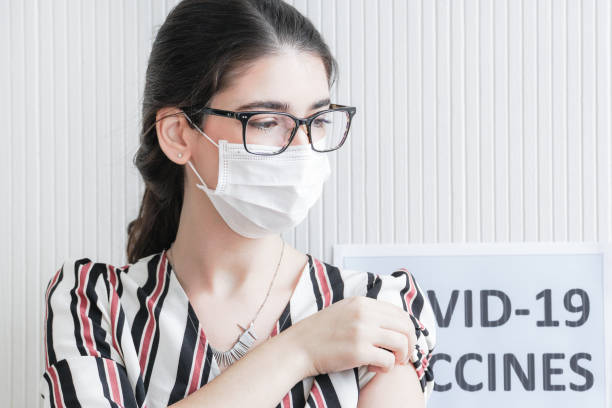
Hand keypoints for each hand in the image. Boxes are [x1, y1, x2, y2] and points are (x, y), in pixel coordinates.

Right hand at [286, 296, 417, 377]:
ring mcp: (362, 332)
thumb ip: (366, 312)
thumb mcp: (344, 311)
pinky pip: (388, 360)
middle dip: (410, 343)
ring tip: (391, 362)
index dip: (407, 329)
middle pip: (405, 326)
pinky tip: (375, 368)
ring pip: (401, 343)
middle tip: (403, 355)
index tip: (405, 341)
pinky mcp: (359, 351)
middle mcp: (364, 313)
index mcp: (362, 302)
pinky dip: (387, 367)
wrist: (299, 347)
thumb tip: (392, 323)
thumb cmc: (321, 333)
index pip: (398, 312)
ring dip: (401, 356)